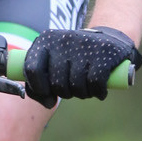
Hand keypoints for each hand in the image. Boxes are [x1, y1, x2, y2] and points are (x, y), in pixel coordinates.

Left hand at [22, 26, 141, 104]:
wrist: (110, 37)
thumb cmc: (75, 56)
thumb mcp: (54, 61)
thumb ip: (40, 81)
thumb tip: (47, 102)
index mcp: (45, 40)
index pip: (32, 69)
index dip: (39, 88)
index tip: (49, 94)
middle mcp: (63, 39)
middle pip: (57, 84)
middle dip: (66, 93)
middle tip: (73, 87)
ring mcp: (83, 44)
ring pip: (76, 86)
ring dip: (83, 94)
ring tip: (87, 86)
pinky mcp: (103, 52)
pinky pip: (95, 84)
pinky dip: (98, 92)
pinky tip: (99, 89)